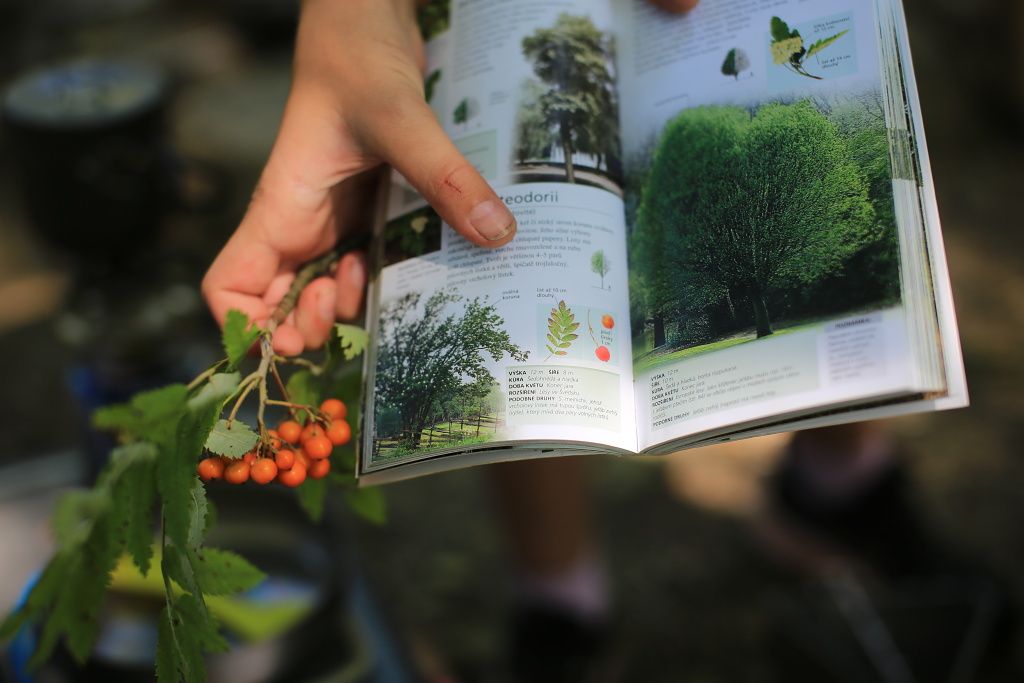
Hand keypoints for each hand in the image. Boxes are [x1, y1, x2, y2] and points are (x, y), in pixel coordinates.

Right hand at [202, 0, 699, 355]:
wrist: (368, 18)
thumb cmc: (356, 58)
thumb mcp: (400, 115)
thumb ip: (443, 173)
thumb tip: (495, 234)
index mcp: (280, 209)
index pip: (229, 287)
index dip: (244, 328)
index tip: (290, 337)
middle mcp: (299, 225)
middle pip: (279, 308)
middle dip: (311, 329)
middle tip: (354, 308)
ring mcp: (331, 222)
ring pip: (325, 292)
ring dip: (352, 308)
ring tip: (384, 285)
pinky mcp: (363, 212)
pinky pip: (365, 264)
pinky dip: (384, 281)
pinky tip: (412, 268)